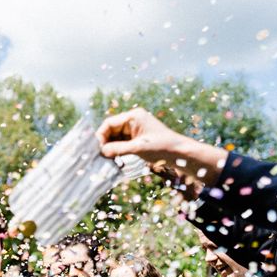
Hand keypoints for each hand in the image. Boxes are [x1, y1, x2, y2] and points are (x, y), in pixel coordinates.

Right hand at [96, 107, 225, 187]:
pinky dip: (117, 151)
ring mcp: (135, 129)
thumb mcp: (137, 148)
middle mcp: (133, 121)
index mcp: (133, 117)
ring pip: (115, 138)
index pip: (109, 123)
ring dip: (110, 148)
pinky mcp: (137, 138)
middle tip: (100, 157)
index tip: (97, 149)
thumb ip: (118, 149)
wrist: (179, 153)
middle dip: (105, 143)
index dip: (100, 136)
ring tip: (107, 160)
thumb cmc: (161, 147)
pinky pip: (122, 143)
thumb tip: (102, 152)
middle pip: (111, 130)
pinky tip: (114, 159)